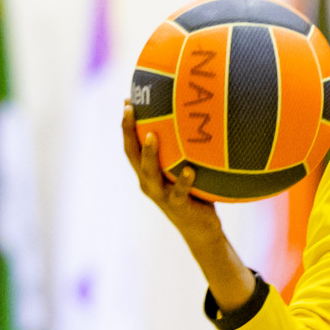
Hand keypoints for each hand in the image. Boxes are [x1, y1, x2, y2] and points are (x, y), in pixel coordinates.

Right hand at [123, 102, 256, 311]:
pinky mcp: (178, 206)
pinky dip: (183, 181)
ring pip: (150, 173)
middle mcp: (149, 182)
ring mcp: (162, 195)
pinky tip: (190, 170)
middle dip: (129, 131)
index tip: (128, 100)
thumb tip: (201, 119)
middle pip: (132, 154)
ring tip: (153, 135)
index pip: (131, 145)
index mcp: (148, 173)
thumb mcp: (188, 168)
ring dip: (150, 154)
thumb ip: (187, 151)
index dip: (127, 124)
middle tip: (131, 109)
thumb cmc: (197, 194)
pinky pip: (179, 192)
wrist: (202, 229)